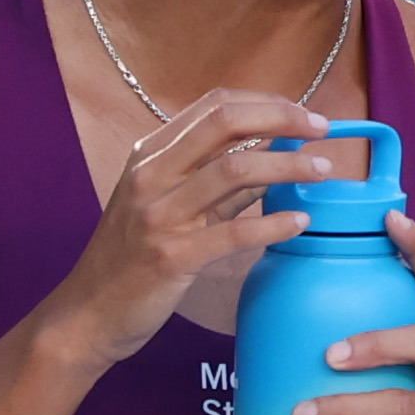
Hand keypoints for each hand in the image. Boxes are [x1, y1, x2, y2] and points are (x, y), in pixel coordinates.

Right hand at [47, 90, 330, 363]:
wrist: (90, 311)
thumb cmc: (133, 257)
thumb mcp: (169, 204)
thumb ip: (216, 179)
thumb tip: (272, 151)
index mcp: (151, 154)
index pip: (215, 106)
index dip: (267, 102)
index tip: (304, 114)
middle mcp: (152, 175)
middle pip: (225, 123)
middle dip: (282, 118)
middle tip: (324, 128)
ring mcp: (159, 215)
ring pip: (235, 170)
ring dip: (288, 166)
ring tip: (324, 170)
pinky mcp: (172, 257)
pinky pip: (233, 233)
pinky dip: (274, 224)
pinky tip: (302, 222)